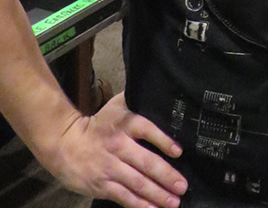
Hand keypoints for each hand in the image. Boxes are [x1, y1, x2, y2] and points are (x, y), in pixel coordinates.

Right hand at [46, 93, 187, 207]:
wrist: (64, 143)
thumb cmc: (98, 124)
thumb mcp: (117, 106)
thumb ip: (137, 100)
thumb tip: (159, 90)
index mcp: (125, 124)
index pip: (147, 130)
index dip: (164, 141)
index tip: (179, 152)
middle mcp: (119, 146)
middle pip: (145, 162)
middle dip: (166, 175)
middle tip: (182, 186)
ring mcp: (110, 168)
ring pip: (137, 183)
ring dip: (157, 194)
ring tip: (174, 202)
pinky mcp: (102, 186)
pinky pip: (124, 196)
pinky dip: (139, 205)